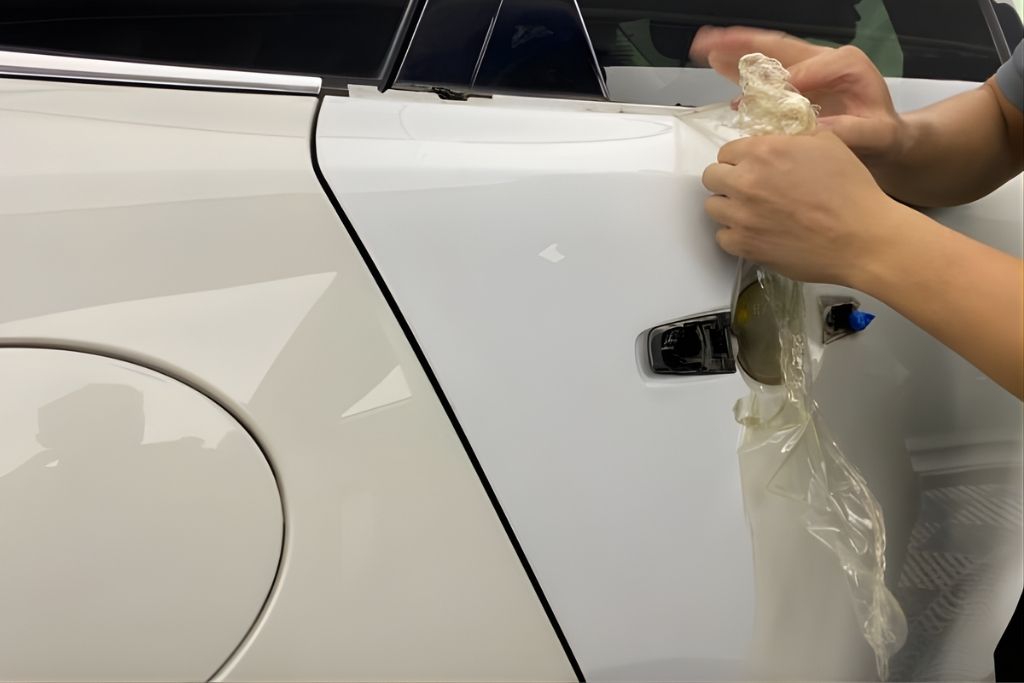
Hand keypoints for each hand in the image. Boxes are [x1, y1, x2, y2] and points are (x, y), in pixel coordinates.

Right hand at [689, 26, 908, 163]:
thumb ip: (850, 132)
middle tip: (713, 42)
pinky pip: (763, 70)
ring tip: (705, 46)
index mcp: (845, 64)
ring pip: (766, 54)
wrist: (885, 138)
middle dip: (743, 44)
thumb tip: (816, 133)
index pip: (808, 69)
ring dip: (734, 50)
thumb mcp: (877, 135)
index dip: (785, 84)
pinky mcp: (793, 81)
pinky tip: (717, 64)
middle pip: (778, 46)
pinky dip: (739, 67)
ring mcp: (804, 68)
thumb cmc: (883, 134)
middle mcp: (822, 59)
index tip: (766, 101)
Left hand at [701, 131, 908, 286]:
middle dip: (728, 180)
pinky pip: (722, 237)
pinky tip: (755, 233)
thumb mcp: (827, 144)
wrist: (862, 237)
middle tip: (750, 189)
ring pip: (713, 207)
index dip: (740, 159)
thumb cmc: (851, 190)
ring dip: (729, 207)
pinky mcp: (745, 245)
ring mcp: (742, 216)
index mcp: (763, 151)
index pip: (727, 151)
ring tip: (752, 212)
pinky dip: (735, 235)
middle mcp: (746, 181)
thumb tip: (777, 141)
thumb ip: (792, 139)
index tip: (753, 168)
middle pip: (712, 177)